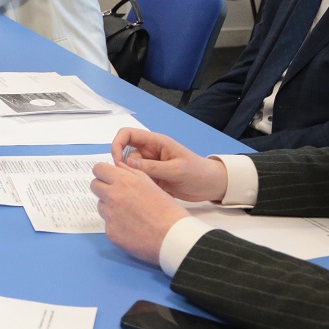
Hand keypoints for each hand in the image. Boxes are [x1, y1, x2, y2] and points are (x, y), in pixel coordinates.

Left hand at [90, 159, 189, 264]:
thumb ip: (131, 173)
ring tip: (130, 214)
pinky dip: (117, 225)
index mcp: (123, 181)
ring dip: (110, 207)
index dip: (104, 173)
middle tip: (118, 195)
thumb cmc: (167, 209)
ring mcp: (110, 215)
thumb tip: (117, 167)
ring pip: (101, 206)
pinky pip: (108, 224)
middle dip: (104, 188)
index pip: (98, 169)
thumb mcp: (151, 184)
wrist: (174, 236)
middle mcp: (113, 196)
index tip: (109, 178)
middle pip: (94, 186)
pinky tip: (132, 228)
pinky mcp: (110, 232)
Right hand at [109, 128, 229, 202]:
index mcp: (155, 142)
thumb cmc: (198, 172)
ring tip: (142, 190)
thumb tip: (127, 164)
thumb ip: (152, 167)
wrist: (211, 186)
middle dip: (123, 167)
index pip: (127, 134)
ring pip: (130, 169)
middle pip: (125, 154)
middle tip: (130, 181)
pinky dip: (138, 186)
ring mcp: (150, 166)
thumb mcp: (176, 170)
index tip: (116, 161)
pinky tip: (145, 194)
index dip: (117, 144)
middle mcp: (150, 152)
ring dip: (132, 179)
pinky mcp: (152, 178)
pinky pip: (138, 180)